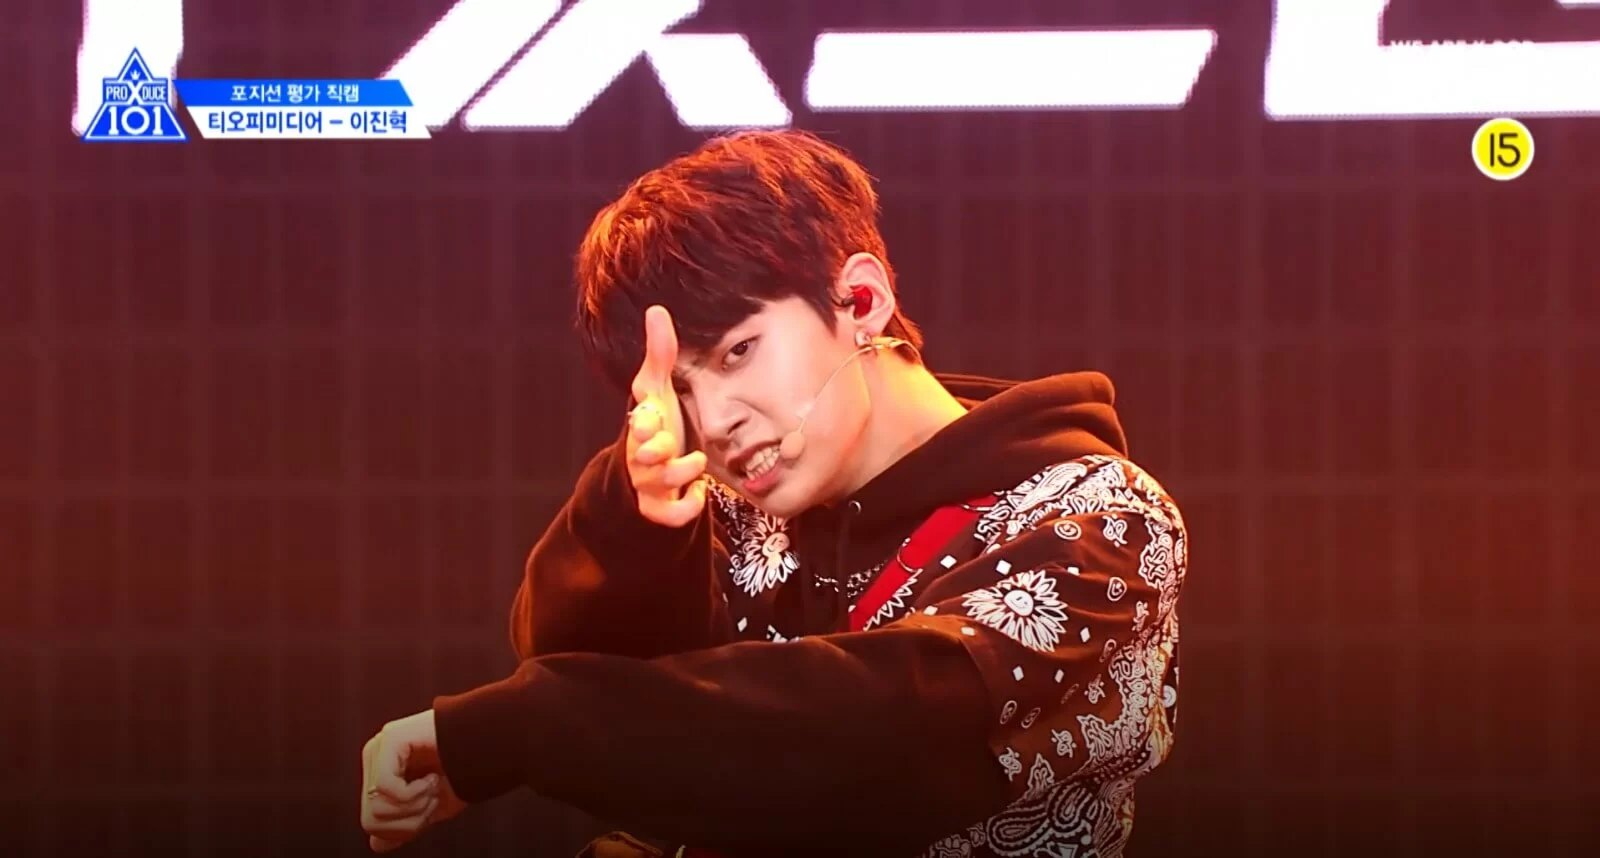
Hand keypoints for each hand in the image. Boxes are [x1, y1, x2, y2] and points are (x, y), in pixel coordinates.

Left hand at [360, 709, 467, 852]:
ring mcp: (380, 747)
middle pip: (370, 820)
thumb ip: (404, 823)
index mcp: (381, 773)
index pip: (371, 823)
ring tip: (435, 784)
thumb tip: (376, 844)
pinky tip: (433, 777)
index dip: (404, 829)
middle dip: (409, 821)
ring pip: (377, 807)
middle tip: (435, 798)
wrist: (491, 743)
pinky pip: (385, 786)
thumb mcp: (433, 806)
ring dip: (415, 805)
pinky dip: (414, 792)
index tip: (432, 808)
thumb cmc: (465, 771)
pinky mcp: (390, 738)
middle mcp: (375, 758)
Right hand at [628, 305, 707, 526]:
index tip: (650, 416)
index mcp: (641, 425)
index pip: (637, 423)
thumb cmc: (659, 424)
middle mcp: (640, 456)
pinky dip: (687, 508)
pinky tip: (700, 493)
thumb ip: (660, 354)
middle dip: (655, 450)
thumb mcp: (659, 390)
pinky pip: (670, 516)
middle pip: (642, 456)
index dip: (643, 422)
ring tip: (696, 464)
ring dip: (680, 473)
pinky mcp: (659, 508)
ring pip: (659, 484)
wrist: (655, 470)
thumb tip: (656, 310)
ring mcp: (649, 484)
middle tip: (665, 444)